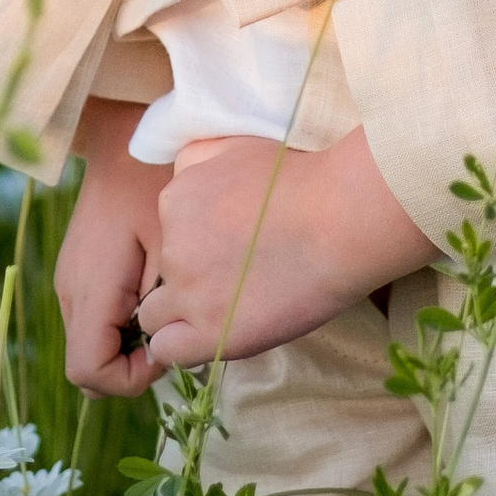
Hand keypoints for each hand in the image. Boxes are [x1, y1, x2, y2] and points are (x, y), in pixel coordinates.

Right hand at [54, 101, 166, 398]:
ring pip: (91, 342)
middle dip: (131, 364)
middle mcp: (69, 291)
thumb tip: (162, 353)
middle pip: (88, 365)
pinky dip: (121, 321)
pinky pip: (95, 317)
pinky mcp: (79, 269)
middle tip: (173, 329)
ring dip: (127, 343)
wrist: (126, 134)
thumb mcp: (172, 246)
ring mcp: (70, 280)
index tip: (167, 345)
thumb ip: (165, 306)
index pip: (89, 372)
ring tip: (166, 307)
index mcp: (90, 289)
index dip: (131, 378)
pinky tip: (153, 290)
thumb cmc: (158, 183)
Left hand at [135, 128, 435, 372]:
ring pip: (156, 315)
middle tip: (233, 278)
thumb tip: (184, 177)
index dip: (197, 244)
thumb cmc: (301, 178)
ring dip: (181, 315)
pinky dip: (185, 346)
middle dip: (190, 278)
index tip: (231, 247)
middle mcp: (171, 247)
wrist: (339, 220)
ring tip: (224, 310)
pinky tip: (214, 334)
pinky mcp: (210, 332)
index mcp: (175, 201)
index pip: (167, 233)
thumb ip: (199, 159)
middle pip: (163, 272)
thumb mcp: (237, 145)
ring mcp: (188, 293)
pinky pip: (169, 350)